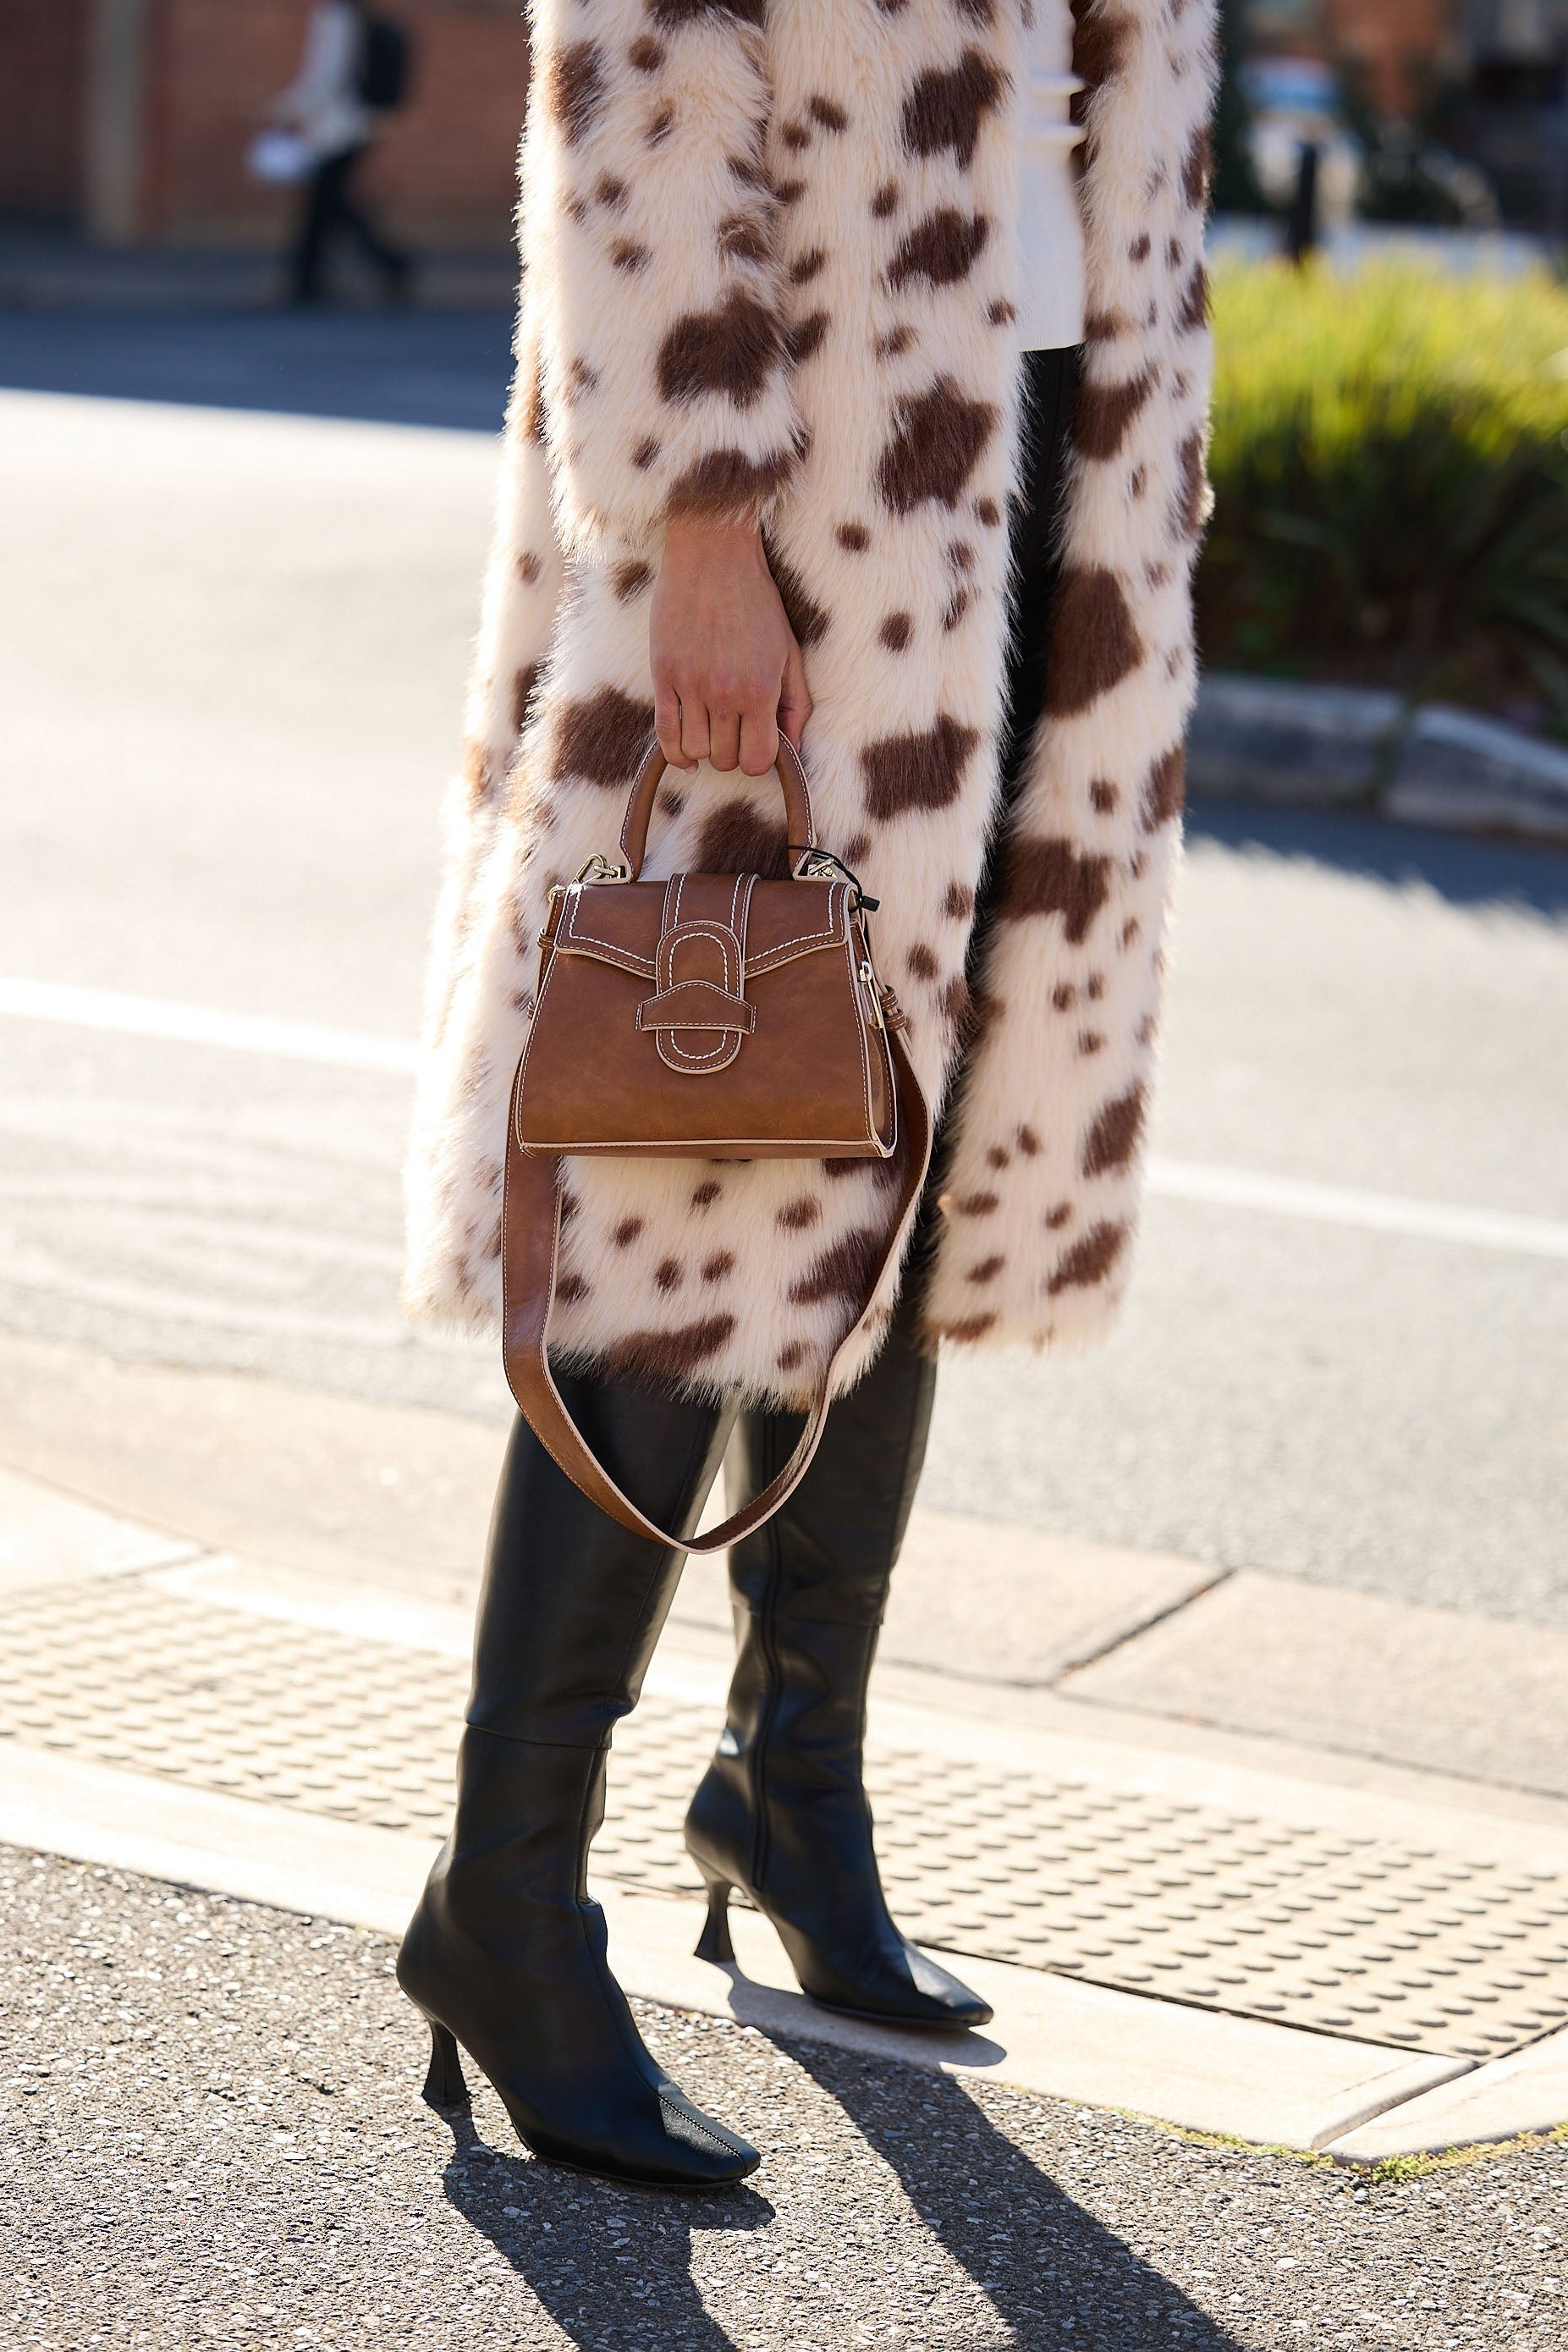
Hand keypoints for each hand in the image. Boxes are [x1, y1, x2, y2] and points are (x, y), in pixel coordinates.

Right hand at [650, 515, 811, 776]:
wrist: (713, 555)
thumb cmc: (757, 602)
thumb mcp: (789, 652)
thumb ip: (796, 704)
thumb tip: (795, 749)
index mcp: (761, 688)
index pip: (758, 760)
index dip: (759, 761)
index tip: (757, 745)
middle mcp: (725, 692)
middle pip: (725, 759)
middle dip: (732, 753)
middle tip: (735, 731)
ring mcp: (691, 685)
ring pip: (695, 752)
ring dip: (704, 749)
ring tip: (712, 729)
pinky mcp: (663, 675)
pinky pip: (665, 735)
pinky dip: (675, 753)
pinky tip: (685, 753)